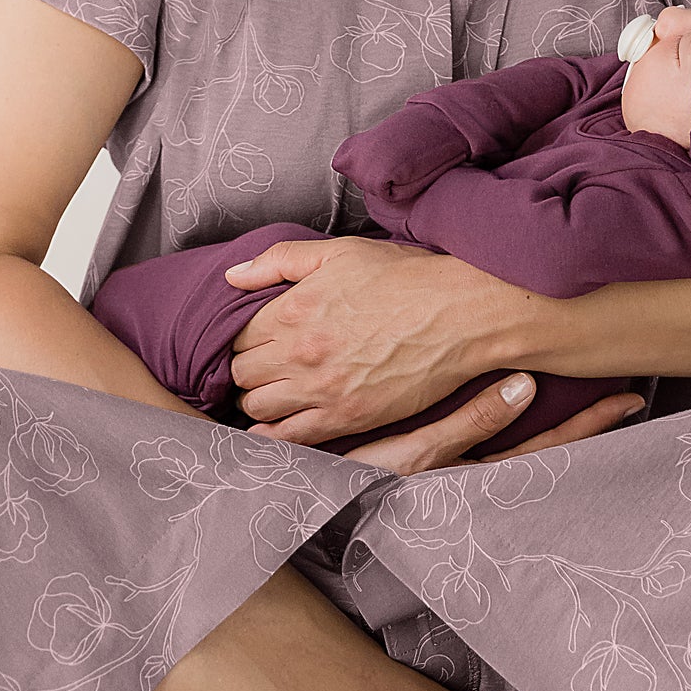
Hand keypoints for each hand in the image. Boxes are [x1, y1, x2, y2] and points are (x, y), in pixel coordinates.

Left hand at [225, 235, 510, 444]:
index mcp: (293, 309)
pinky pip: (291, 438)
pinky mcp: (347, 417)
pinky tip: (275, 429)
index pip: (237, 336)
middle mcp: (299, 352)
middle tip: (263, 367)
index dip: (242, 339)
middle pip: (242, 374)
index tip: (256, 341)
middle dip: (247, 370)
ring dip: (259, 401)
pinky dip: (274, 436)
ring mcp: (322, 388)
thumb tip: (232, 276)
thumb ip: (279, 261)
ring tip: (273, 393)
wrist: (458, 313)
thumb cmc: (404, 278)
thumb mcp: (339, 253)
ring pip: (258, 407)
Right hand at [337, 372, 646, 474]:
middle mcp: (480, 482)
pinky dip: (529, 423)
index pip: (550, 449)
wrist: (312, 500)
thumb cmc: (358, 482)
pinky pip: (503, 444)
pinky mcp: (447, 468)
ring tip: (602, 389)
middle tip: (631, 389)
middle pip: (549, 447)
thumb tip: (528, 384)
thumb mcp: (415, 454)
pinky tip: (537, 393)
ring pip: (531, 446)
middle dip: (590, 420)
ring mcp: (466, 476)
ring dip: (567, 419)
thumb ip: (471, 423)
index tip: (627, 396)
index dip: (591, 423)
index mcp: (479, 480)